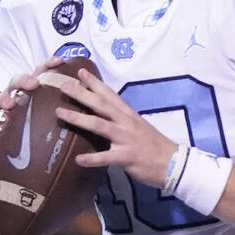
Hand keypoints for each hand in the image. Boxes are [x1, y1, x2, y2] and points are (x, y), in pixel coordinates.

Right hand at [0, 57, 67, 137]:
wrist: (10, 135)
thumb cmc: (35, 118)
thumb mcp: (49, 109)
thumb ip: (65, 102)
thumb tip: (91, 95)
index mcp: (33, 87)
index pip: (41, 71)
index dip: (48, 64)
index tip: (59, 61)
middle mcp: (16, 93)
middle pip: (18, 81)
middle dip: (24, 80)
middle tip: (33, 84)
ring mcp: (3, 106)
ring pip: (1, 99)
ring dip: (5, 100)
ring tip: (9, 105)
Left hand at [54, 67, 176, 188]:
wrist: (174, 163)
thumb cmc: (155, 146)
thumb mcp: (139, 126)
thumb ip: (122, 120)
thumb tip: (104, 115)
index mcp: (129, 114)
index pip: (110, 94)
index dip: (94, 82)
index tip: (79, 72)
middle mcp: (126, 122)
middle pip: (101, 105)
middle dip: (81, 94)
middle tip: (63, 85)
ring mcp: (126, 139)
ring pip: (99, 125)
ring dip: (78, 118)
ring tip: (60, 113)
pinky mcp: (126, 157)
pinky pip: (106, 157)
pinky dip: (92, 158)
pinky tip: (78, 159)